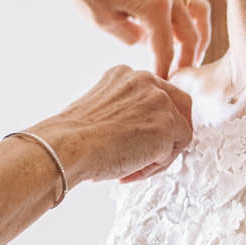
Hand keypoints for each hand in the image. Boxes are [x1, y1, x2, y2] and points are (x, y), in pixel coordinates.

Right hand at [32, 66, 194, 185]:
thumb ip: (123, 113)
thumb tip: (139, 134)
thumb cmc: (73, 138)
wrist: (67, 146)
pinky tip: (130, 169)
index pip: (154, 96)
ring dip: (158, 153)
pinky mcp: (169, 123)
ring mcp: (160, 99)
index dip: (148, 122)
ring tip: (128, 166)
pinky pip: (175, 149)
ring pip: (178, 130)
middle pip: (178, 105)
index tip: (130, 141)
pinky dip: (156, 165)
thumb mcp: (99, 112)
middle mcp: (145, 79)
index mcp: (124, 75)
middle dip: (167, 133)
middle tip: (144, 154)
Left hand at [37, 0, 210, 77]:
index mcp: (155, 7)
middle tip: (176, 80)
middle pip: (190, 36)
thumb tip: (147, 43)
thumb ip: (131, 38)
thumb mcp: (104, 22)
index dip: (164, 71)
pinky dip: (191, 22)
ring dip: (197, 39)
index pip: (167, 49)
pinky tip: (177, 37)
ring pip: (199, 16)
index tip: (160, 86)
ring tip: (187, 59)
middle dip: (186, 62)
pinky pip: (190, 3)